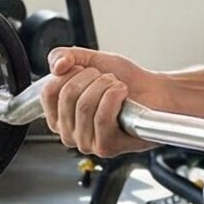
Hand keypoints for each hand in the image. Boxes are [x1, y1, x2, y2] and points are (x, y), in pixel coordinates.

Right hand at [39, 46, 169, 159]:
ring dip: (107, 86)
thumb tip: (56, 66)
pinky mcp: (105, 147)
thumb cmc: (125, 81)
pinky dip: (116, 97)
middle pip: (67, 95)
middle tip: (107, 79)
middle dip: (93, 77)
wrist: (156, 92)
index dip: (71, 72)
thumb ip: (65, 56)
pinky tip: (124, 97)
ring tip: (117, 88)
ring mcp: (86, 143)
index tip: (87, 71)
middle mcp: (68, 133)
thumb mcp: (90, 60)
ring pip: (85, 105)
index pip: (48, 91)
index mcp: (58, 116)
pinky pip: (102, 117)